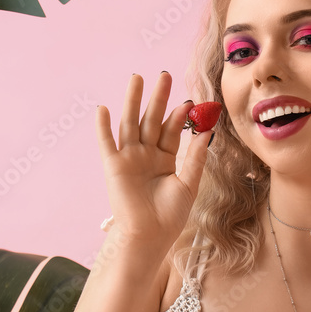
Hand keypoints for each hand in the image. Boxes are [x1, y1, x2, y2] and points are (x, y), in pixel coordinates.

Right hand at [96, 72, 216, 252]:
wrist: (151, 236)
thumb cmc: (170, 215)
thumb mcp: (188, 184)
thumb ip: (195, 157)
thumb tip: (207, 131)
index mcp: (165, 159)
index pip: (172, 131)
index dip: (180, 116)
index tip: (191, 102)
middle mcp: (146, 155)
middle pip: (151, 120)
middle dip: (158, 98)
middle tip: (164, 75)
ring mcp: (129, 159)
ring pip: (131, 124)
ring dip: (132, 101)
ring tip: (137, 78)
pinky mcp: (113, 167)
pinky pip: (107, 144)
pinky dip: (103, 127)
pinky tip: (102, 109)